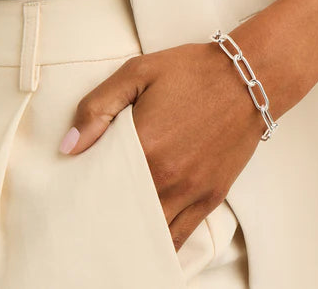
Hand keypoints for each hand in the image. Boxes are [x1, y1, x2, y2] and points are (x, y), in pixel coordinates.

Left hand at [59, 43, 266, 250]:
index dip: (88, 192)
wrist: (247, 81)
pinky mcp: (212, 195)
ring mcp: (191, 191)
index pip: (102, 185)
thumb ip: (98, 107)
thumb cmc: (194, 73)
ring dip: (134, 234)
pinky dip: (164, 244)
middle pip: (125, 212)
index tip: (81, 192)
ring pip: (153, 231)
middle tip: (98, 214)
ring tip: (121, 232)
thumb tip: (70, 147)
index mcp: (144, 147)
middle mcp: (167, 177)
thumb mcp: (138, 73)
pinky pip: (182, 235)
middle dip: (109, 216)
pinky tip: (151, 242)